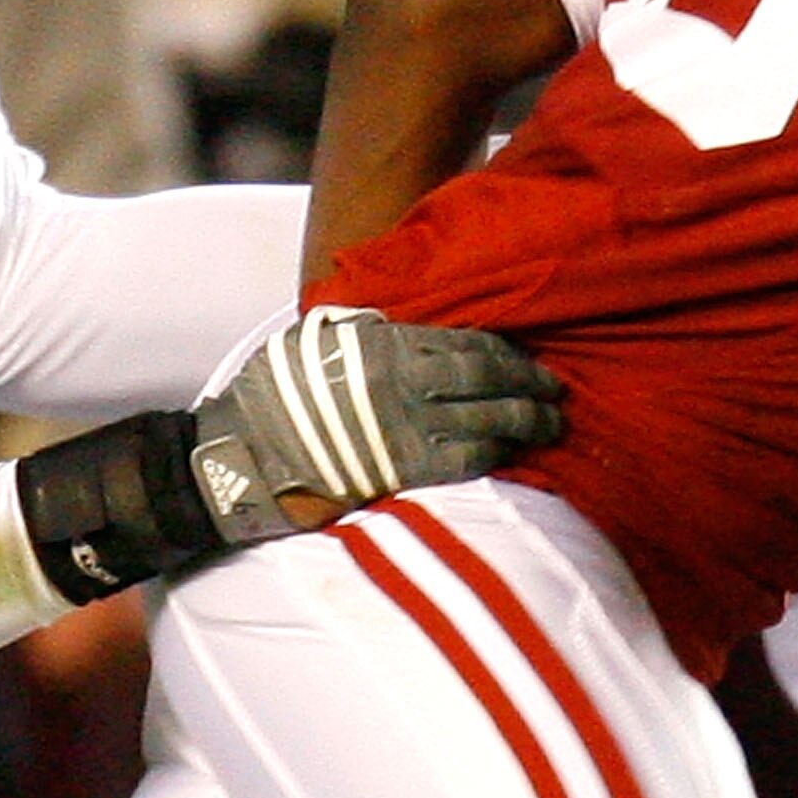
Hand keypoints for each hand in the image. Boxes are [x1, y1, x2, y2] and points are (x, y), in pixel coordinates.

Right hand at [188, 306, 565, 544]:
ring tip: (549, 425)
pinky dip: (496, 455)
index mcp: (386, 344)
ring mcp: (407, 429)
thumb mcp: (318, 340)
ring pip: (488, 422)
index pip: (469, 343)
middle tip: (556, 394)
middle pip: (490, 381)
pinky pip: (466, 461)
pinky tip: (511, 454)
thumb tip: (406, 325)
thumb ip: (368, 332)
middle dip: (530, 387)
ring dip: (526, 424)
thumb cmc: (273, 396)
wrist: (241, 456)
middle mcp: (405, 383)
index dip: (508, 355)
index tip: (528, 360)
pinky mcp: (402, 472)